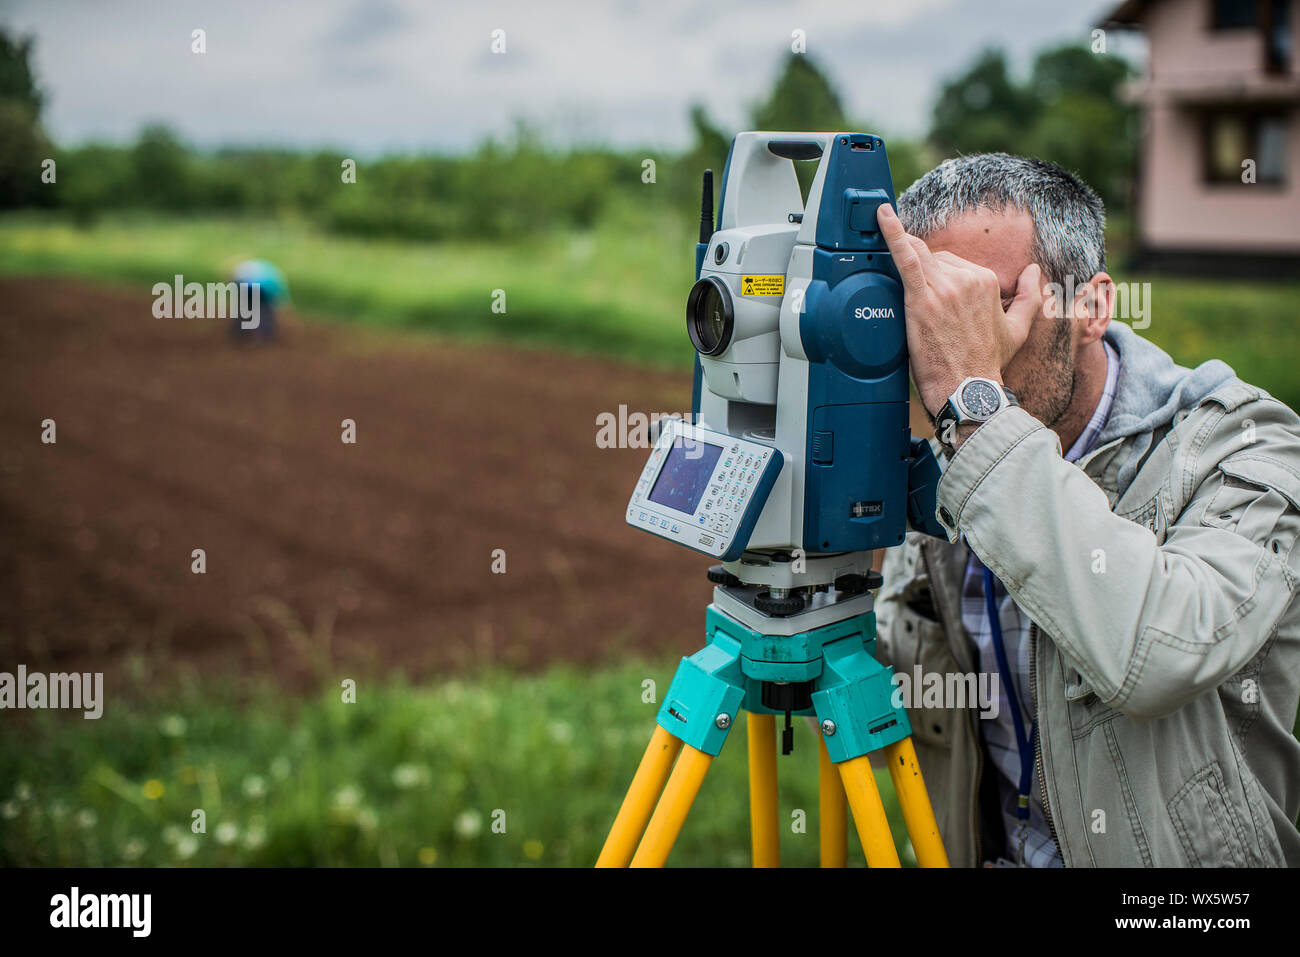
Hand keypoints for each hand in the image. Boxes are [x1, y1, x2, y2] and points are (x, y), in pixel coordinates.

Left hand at [876, 203, 1040, 417]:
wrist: (967, 390)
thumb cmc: (987, 364)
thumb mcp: (1018, 329)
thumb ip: (1028, 297)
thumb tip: (1034, 271)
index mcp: (985, 281)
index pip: (954, 264)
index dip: (939, 280)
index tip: (931, 297)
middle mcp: (966, 279)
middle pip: (934, 259)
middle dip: (924, 274)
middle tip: (916, 302)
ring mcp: (943, 287)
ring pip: (918, 256)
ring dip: (904, 255)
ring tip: (891, 256)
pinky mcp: (922, 299)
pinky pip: (905, 257)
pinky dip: (892, 234)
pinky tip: (882, 217)